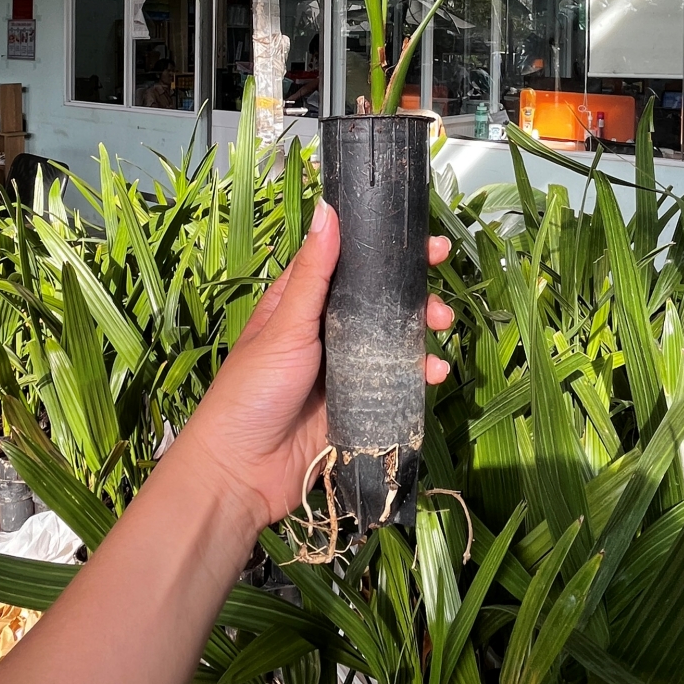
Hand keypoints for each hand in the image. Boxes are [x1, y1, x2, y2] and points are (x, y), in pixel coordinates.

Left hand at [188, 200, 452, 528]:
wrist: (241, 473)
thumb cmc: (251, 391)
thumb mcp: (285, 326)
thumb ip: (313, 273)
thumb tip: (328, 210)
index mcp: (304, 305)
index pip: (351, 266)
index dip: (388, 253)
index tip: (427, 244)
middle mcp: (328, 333)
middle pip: (381, 305)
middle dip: (415, 297)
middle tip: (440, 296)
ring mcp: (346, 371)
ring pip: (394, 343)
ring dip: (423, 334)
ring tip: (442, 330)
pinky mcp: (361, 407)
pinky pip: (397, 385)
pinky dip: (420, 376)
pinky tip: (435, 374)